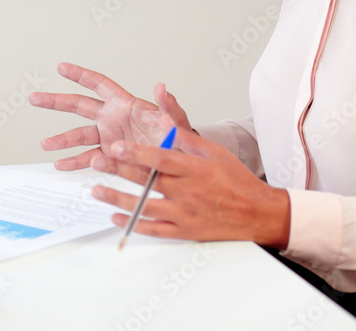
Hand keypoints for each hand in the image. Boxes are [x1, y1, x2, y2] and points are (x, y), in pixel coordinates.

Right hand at [29, 62, 192, 169]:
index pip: (99, 84)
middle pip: (79, 106)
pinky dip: (74, 162)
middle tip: (35, 98)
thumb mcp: (176, 122)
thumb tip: (162, 87)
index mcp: (126, 104)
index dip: (81, 75)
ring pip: (79, 136)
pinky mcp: (109, 156)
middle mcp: (112, 118)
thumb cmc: (179, 140)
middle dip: (56, 102)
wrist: (179, 166)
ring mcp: (108, 137)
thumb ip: (168, 107)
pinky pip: (88, 158)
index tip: (62, 67)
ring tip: (46, 145)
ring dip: (62, 140)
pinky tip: (62, 165)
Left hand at [89, 130, 289, 247]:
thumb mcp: (215, 152)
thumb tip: (165, 122)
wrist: (258, 214)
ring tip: (96, 190)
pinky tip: (117, 215)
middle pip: (146, 180)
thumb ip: (187, 139)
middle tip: (97, 161)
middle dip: (118, 169)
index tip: (115, 146)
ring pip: (143, 206)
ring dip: (117, 198)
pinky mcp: (184, 231)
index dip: (135, 152)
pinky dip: (133, 223)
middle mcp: (187, 192)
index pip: (160, 159)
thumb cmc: (238, 181)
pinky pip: (153, 229)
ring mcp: (184, 214)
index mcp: (194, 170)